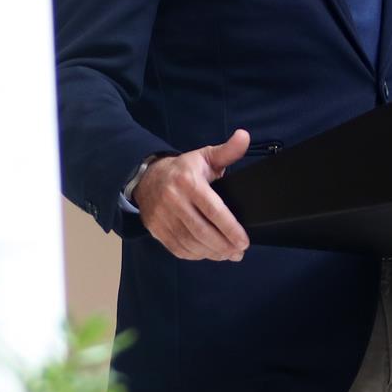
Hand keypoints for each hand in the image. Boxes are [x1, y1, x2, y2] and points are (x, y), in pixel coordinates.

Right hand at [134, 129, 251, 261]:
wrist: (147, 177)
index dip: (231, 229)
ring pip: (190, 242)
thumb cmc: (184, 169)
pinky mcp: (156, 229)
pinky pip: (178, 248)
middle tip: (239, 252)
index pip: (213, 210)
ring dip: (212, 253)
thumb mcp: (205, 156)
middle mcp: (173, 200)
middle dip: (224, 246)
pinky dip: (195, 254)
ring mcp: (162, 216)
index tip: (244, 242)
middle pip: (202, 231)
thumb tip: (244, 137)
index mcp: (188, 182)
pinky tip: (208, 253)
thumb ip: (227, 151)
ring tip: (227, 254)